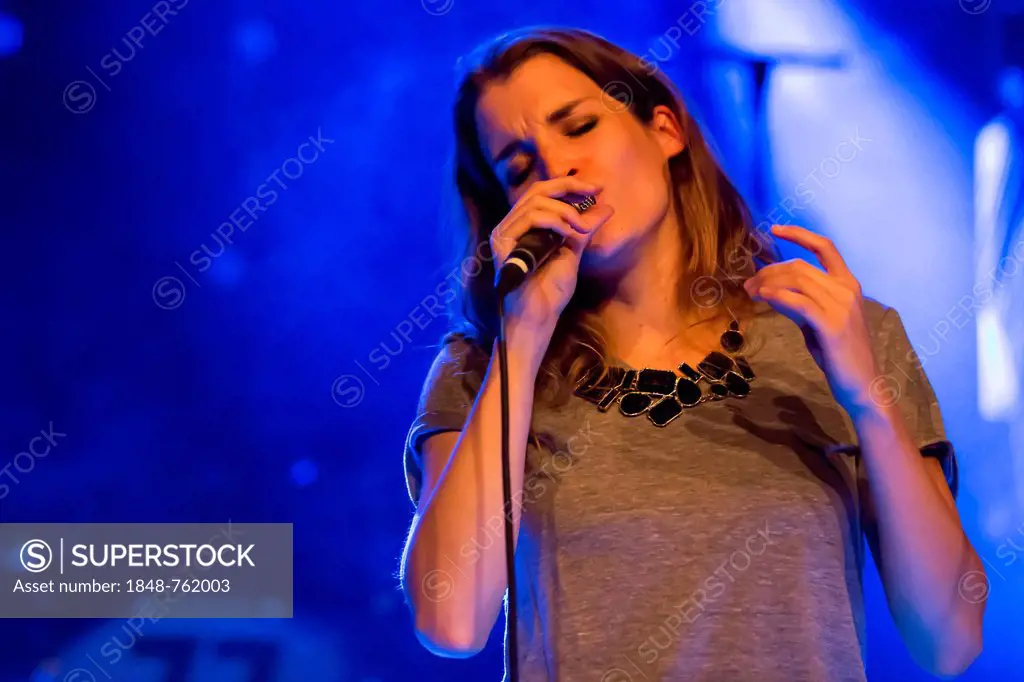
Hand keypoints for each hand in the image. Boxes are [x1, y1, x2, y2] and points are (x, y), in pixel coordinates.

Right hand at [490, 176, 614, 341]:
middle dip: (569, 186)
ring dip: (565, 210)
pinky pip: (530, 218)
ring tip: (580, 227)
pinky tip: (567, 233)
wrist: (538, 317)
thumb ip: (584, 228)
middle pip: (537, 190)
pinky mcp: (503, 243)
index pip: (543, 193)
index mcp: (524, 226)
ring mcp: (504, 233)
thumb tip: (606, 207)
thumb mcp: (574, 252)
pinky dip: (554, 221)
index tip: (596, 188)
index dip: (569, 185)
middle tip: (592, 191)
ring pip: (535, 202)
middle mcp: (511, 225)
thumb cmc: (551, 291)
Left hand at [743, 225, 880, 417]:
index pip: (825, 247)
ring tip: (751, 292)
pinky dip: (777, 296)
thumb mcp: (818, 321)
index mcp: (848, 284)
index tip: (774, 229)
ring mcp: (842, 306)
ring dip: (768, 283)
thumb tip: (771, 290)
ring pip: (797, 280)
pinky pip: (799, 302)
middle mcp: (847, 290)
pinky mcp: (833, 325)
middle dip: (769, 271)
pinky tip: (763, 298)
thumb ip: (801, 302)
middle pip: (800, 266)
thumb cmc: (838, 354)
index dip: (799, 234)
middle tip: (748, 284)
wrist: (862, 384)